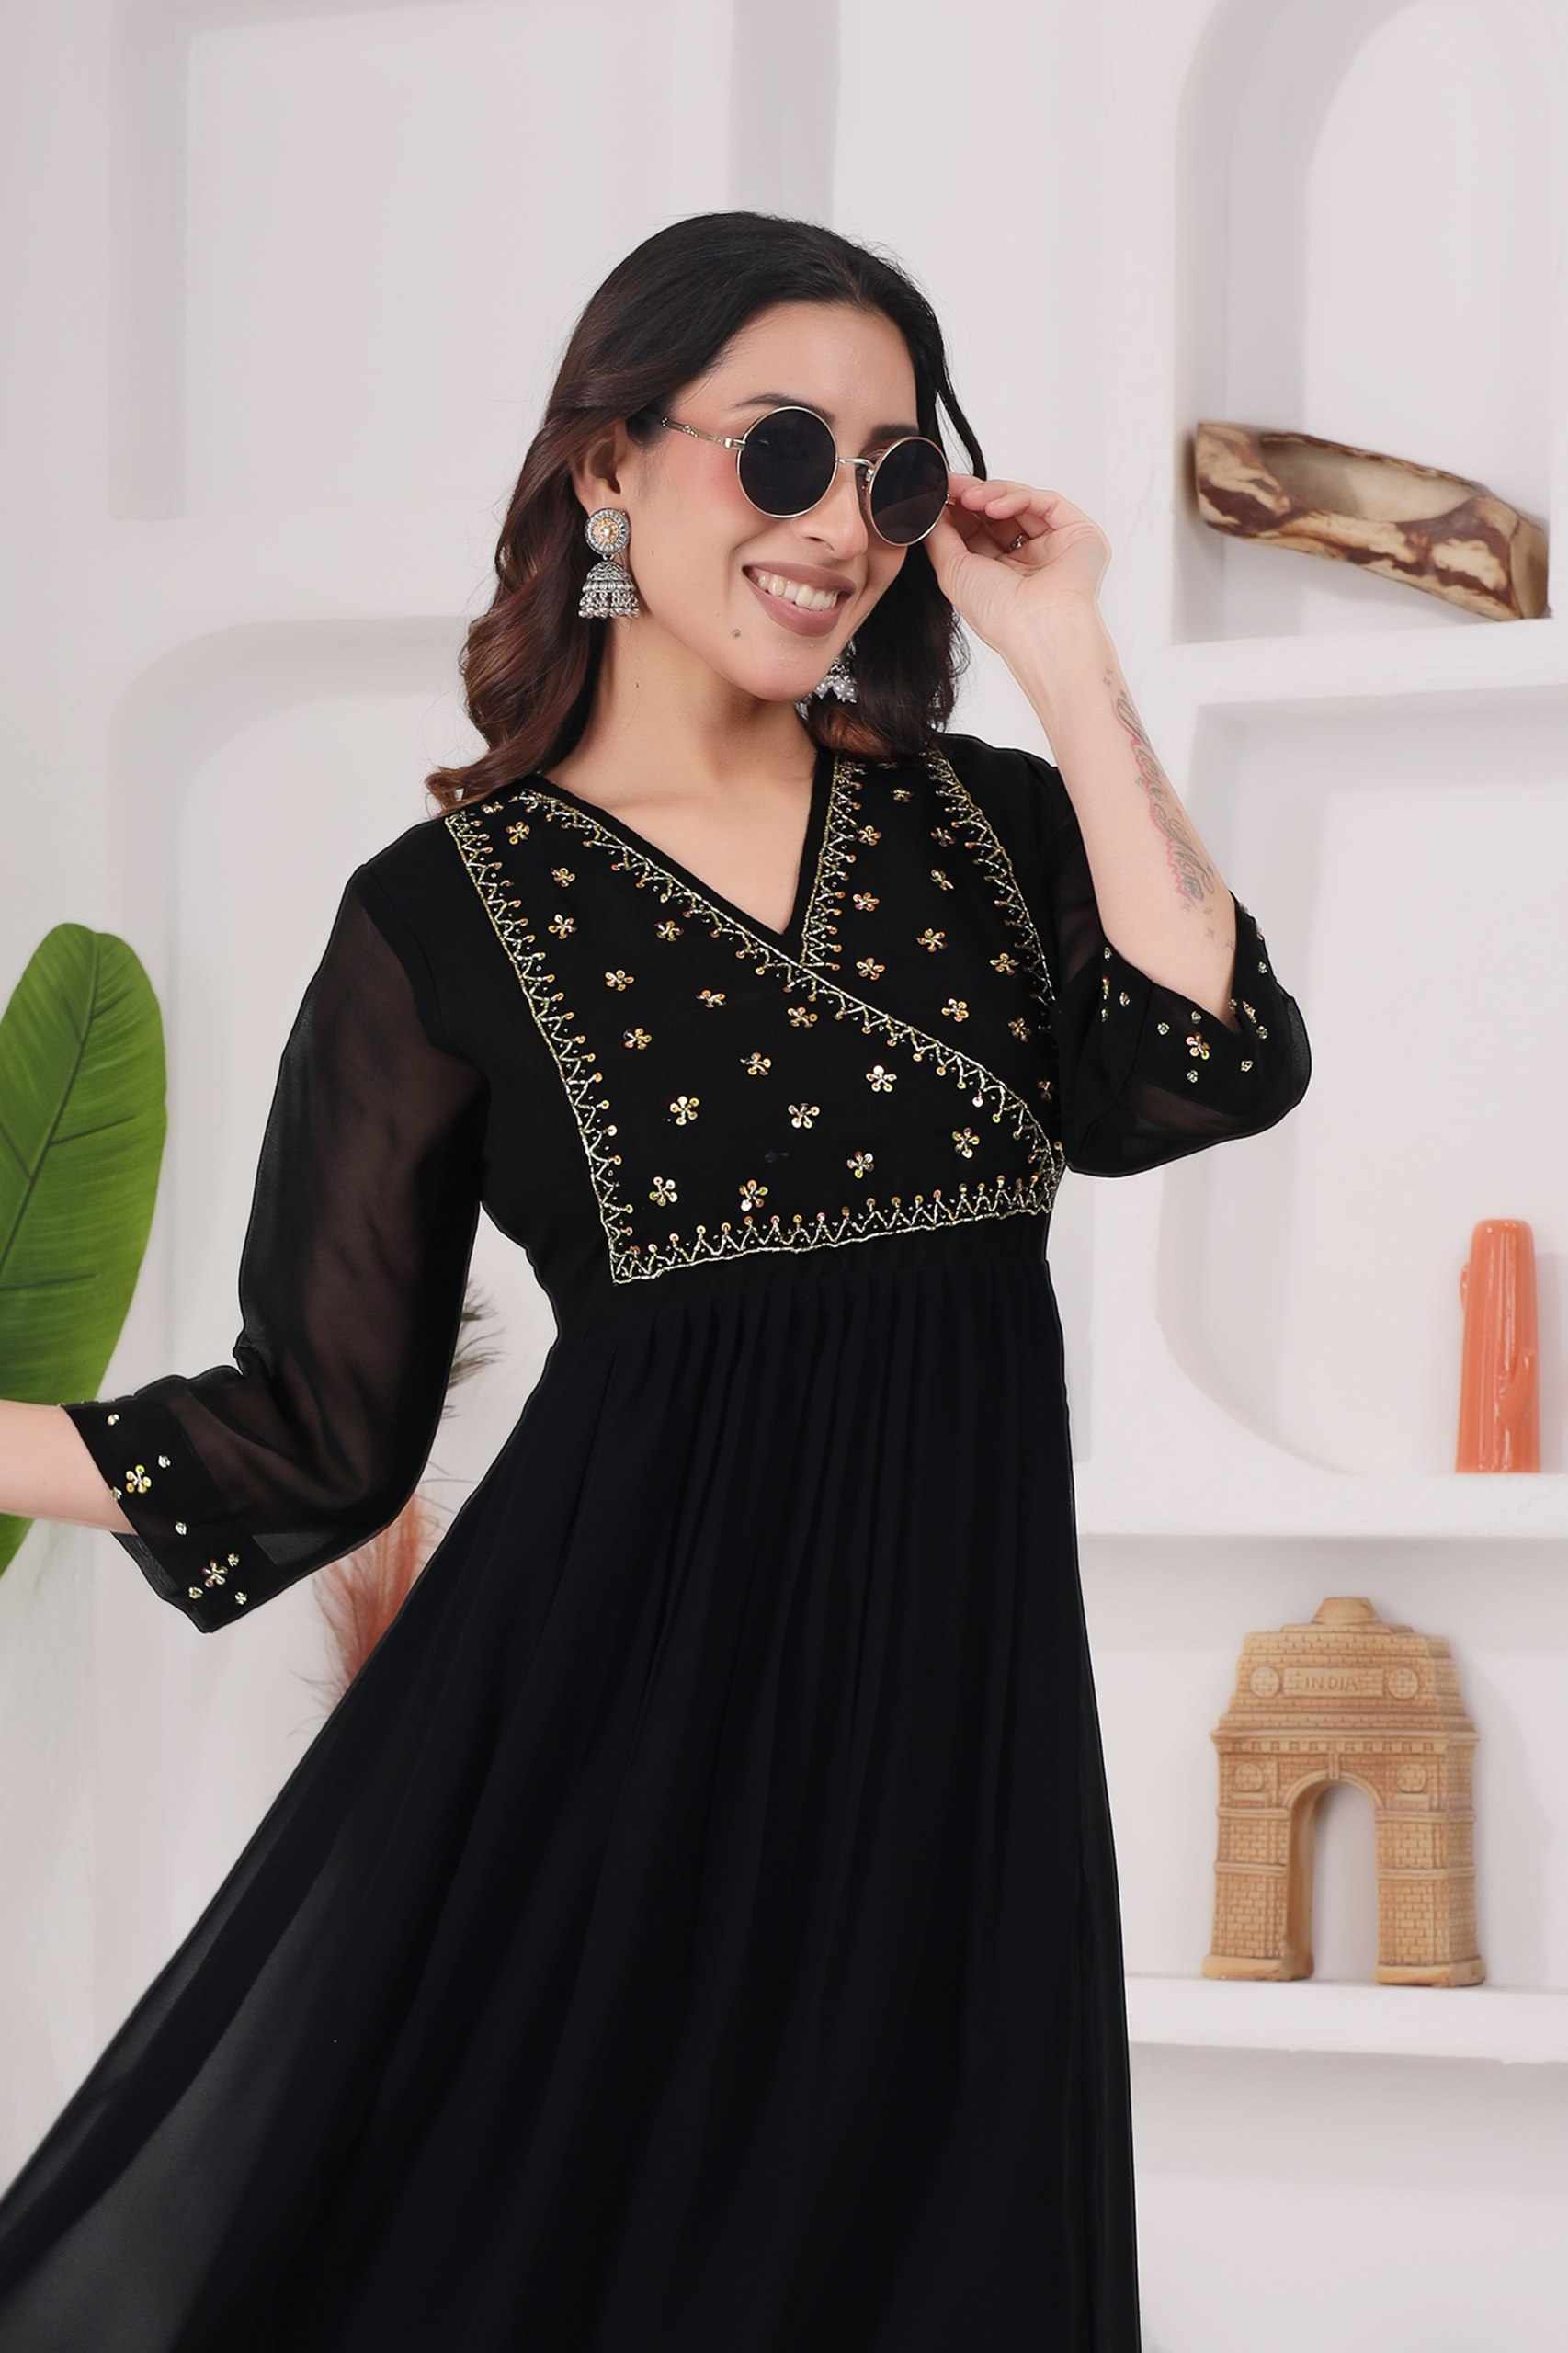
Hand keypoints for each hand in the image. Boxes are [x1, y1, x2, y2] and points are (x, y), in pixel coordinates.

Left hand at [922, 473, 1110, 657]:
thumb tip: (928, 508)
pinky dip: (1017, 498)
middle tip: (950, 486)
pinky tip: (995, 506)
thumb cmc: (998, 614)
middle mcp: (1027, 559)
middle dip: (972, 497)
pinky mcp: (1077, 533)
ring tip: (969, 497)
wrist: (1037, 628)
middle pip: (998, 513)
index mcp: (999, 574)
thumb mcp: (953, 571)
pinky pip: (1045, 503)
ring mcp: (1053, 545)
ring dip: (991, 495)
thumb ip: (939, 536)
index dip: (957, 510)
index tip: (936, 494)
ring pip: (1021, 503)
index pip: (978, 530)